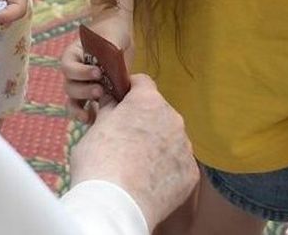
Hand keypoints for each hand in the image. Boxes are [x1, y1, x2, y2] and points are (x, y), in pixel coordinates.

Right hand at [60, 12, 131, 122]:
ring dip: (80, 108)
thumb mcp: (111, 36)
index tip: (98, 72)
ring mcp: (81, 85)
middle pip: (69, 86)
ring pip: (72, 100)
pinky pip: (83, 109)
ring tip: (92, 113)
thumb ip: (110, 48)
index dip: (81, 72)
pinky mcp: (92, 95)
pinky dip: (86, 116)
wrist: (118, 36)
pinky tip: (93, 121)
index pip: (68, 66)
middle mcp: (73, 72)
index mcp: (72, 55)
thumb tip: (114, 58)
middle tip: (100, 90)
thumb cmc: (111, 33)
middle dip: (83, 91)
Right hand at [69, 74, 197, 229]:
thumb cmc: (99, 162)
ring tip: (135, 165)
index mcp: (147, 101)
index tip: (120, 101)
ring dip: (157, 145)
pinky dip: (166, 169)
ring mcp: (185, 146)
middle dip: (144, 121)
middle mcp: (172, 118)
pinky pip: (177, 164)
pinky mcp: (191, 172)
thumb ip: (109, 109)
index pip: (142, 83)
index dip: (129, 91)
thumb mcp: (96, 127)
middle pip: (158, 112)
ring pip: (170, 138)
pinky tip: (148, 181)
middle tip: (125, 139)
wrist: (116, 205)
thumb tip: (111, 99)